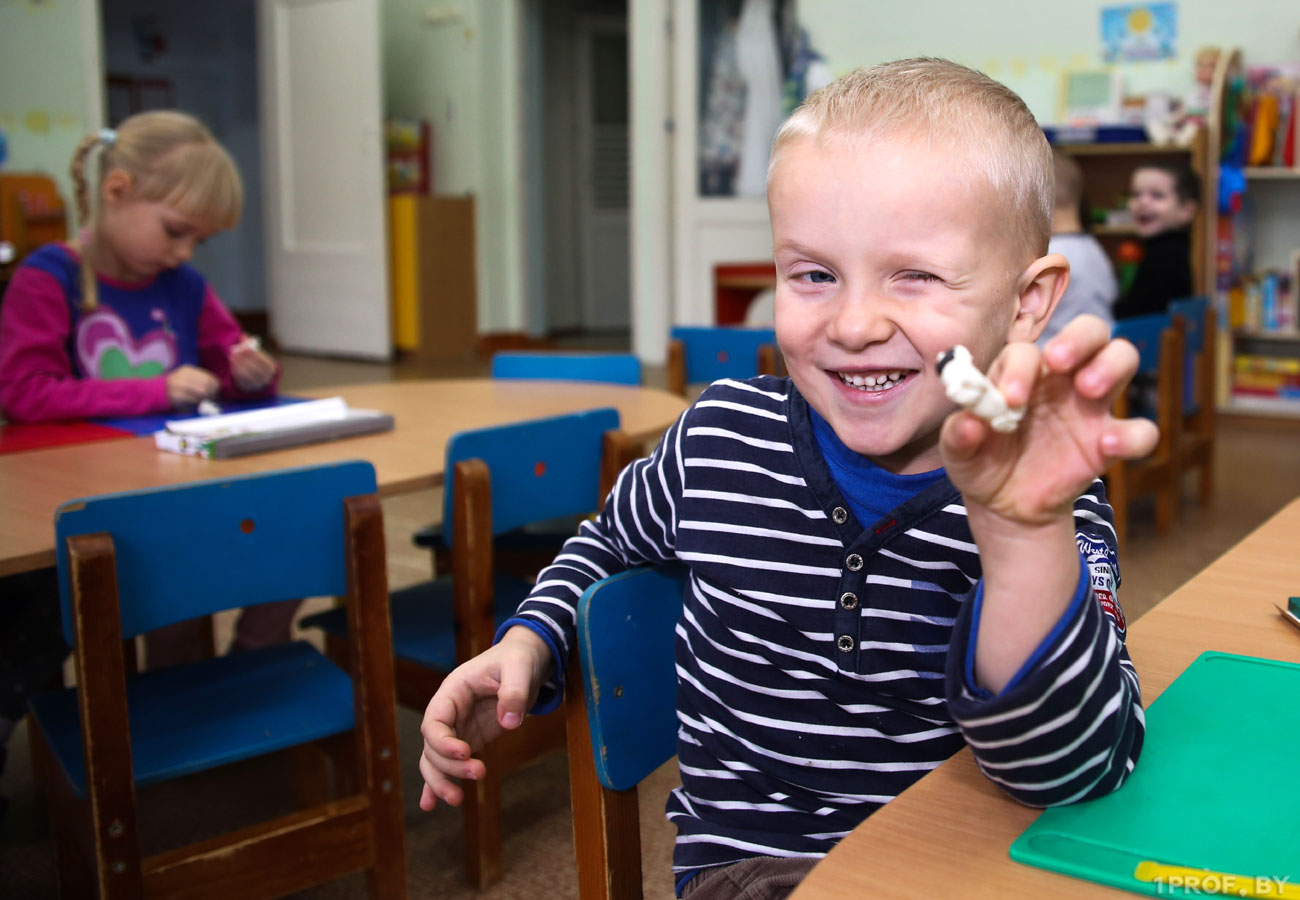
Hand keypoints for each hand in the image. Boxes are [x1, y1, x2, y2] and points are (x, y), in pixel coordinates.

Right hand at [166, 365, 219, 407]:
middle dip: (213, 393)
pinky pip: (193, 399)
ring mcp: (178, 384)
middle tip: (213, 400)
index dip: (216, 386)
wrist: (154, 392)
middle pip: (207, 384)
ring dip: (206, 399)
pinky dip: (198, 403)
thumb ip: (200, 381)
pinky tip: (197, 404)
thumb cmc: (175, 388)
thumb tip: (218, 388)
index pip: (209, 377)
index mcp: (187, 370)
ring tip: (205, 402)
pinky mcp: (175, 395)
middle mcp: (183, 375)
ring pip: (202, 391)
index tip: (217, 393)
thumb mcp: (186, 379)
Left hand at [230, 336, 276, 391]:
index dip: (255, 354)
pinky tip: (231, 365)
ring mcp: (257, 385)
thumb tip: (243, 335)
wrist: (254, 378)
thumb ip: (249, 345)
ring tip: (231, 357)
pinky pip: (241, 380)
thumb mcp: (254, 353)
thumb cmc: (254, 362)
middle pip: (256, 369)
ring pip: (248, 375)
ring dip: (238, 365)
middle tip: (235, 352)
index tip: (245, 348)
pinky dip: (236, 372)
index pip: (264, 362)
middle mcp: (266, 378)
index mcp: (271, 369)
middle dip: (245, 359)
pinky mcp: (248, 388)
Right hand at [418, 626, 551, 810]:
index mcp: (454, 690)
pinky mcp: (470, 739)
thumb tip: (509, 723)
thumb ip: (515, 691)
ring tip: (456, 800)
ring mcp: (458, 727)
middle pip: (433, 746)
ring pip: (436, 759)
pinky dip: (438, 783)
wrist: (526, 661)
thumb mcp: (521, 668)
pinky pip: (448, 763)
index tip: (466, 753)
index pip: (434, 721)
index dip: (443, 741)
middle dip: (449, 766)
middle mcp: (450, 711)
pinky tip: (430, 805)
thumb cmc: (519, 659)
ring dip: (441, 781)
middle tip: (479, 773)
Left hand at [940, 315, 1158, 525]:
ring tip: (1088, 389)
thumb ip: (958, 436)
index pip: (1026, 352)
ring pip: (1122, 359)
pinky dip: (1133, 434)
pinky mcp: (1109, 442)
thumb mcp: (959, 452)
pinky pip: (1140, 430)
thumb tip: (968, 423)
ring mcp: (1091, 406)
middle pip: (1090, 331)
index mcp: (1021, 373)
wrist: (1005, 503)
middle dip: (1080, 337)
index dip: (1019, 368)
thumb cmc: (982, 460)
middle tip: (1059, 362)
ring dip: (1111, 365)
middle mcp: (1061, 379)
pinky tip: (1108, 445)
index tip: (1010, 398)